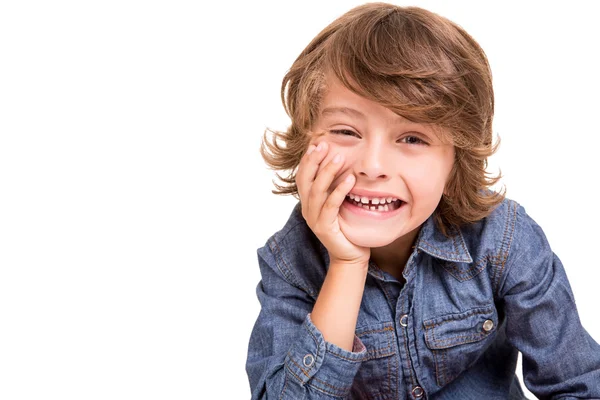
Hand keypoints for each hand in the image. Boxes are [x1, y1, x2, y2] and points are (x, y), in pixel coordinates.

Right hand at [296, 141, 370, 265]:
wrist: (350, 256)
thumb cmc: (347, 228)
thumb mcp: (338, 204)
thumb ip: (334, 187)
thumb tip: (342, 163)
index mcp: (308, 202)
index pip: (303, 176)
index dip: (308, 159)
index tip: (317, 143)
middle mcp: (307, 209)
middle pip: (305, 180)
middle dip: (314, 161)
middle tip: (325, 145)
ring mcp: (313, 219)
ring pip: (316, 190)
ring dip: (327, 172)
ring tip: (339, 157)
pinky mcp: (324, 227)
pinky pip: (330, 205)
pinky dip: (339, 190)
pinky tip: (349, 179)